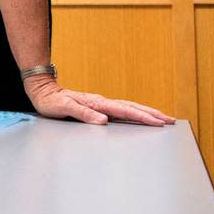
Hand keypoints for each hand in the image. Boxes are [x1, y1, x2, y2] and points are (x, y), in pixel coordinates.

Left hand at [24, 75, 174, 125]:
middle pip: (131, 107)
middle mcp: (101, 102)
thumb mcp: (63, 108)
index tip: (157, 122)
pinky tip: (140, 115)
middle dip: (151, 114)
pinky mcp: (98, 105)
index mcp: (96, 103)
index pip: (123, 111)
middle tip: (170, 120)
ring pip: (128, 106)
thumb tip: (103, 120)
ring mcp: (101, 103)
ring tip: (162, 117)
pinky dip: (134, 111)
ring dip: (146, 111)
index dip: (141, 116)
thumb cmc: (51, 101)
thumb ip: (83, 113)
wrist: (43, 91)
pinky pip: (121, 108)